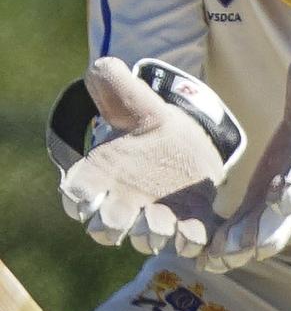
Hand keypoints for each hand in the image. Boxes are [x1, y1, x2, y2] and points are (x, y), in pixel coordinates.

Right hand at [47, 57, 245, 256]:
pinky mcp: (189, 221)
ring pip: (147, 238)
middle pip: (105, 227)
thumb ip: (114, 83)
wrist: (187, 141)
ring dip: (151, 234)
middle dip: (112, 225)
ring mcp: (156, 217)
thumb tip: (100, 67)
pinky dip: (189, 243)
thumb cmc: (149, 125)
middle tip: (126, 215)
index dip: (78, 199)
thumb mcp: (134, 100)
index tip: (86, 196)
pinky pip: (187, 241)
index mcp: (100, 176)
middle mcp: (122, 204)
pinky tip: (193, 236)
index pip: (77, 196)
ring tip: (160, 222)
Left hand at [203, 51, 290, 271]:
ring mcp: (277, 206)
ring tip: (214, 257)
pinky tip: (206, 257)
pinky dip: (228, 246)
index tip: (282, 195)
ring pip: (261, 236)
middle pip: (283, 222)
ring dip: (239, 248)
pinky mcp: (259, 208)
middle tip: (239, 245)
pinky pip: (245, 232)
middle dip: (262, 234)